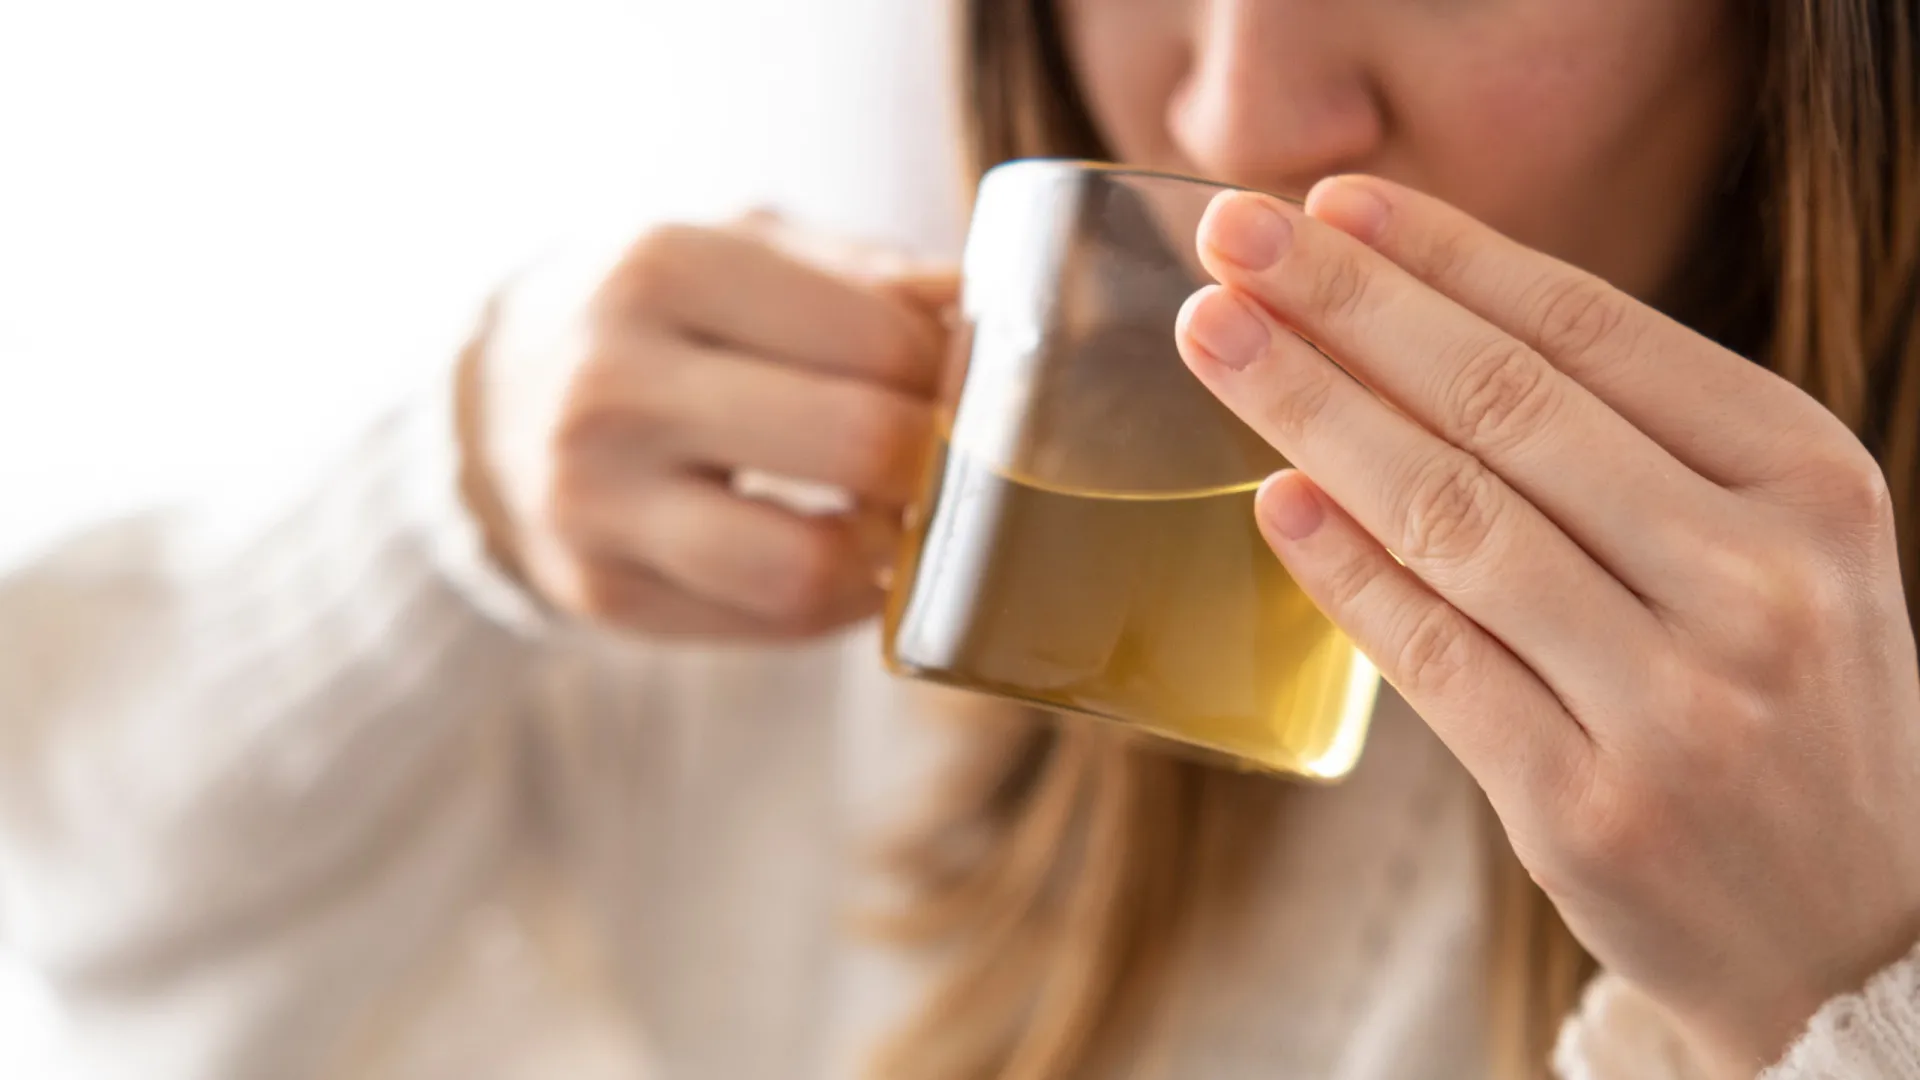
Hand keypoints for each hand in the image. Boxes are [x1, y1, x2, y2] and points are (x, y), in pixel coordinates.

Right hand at [460, 215, 954, 639]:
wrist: (488, 405)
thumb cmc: (656, 318)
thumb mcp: (742, 252)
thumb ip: (871, 277)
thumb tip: (993, 314)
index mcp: (662, 269)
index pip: (879, 339)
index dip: (953, 373)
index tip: (969, 385)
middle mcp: (615, 387)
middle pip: (859, 445)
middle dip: (939, 461)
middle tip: (955, 458)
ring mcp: (596, 504)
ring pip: (809, 568)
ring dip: (889, 553)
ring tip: (900, 516)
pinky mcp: (604, 595)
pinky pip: (774, 623)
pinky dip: (838, 598)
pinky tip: (842, 552)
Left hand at [1175, 176, 1919, 1072]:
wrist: (1856, 930)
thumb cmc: (1781, 702)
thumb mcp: (1773, 545)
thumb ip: (1632, 447)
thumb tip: (1412, 333)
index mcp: (1804, 479)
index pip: (1591, 329)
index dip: (1444, 256)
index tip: (1331, 204)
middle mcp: (1754, 577)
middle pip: (1504, 406)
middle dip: (1349, 306)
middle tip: (1231, 238)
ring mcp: (1674, 699)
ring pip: (1454, 519)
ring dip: (1313, 414)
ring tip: (1215, 339)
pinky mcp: (1588, 805)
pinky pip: (1434, 658)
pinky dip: (1344, 572)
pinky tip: (1272, 501)